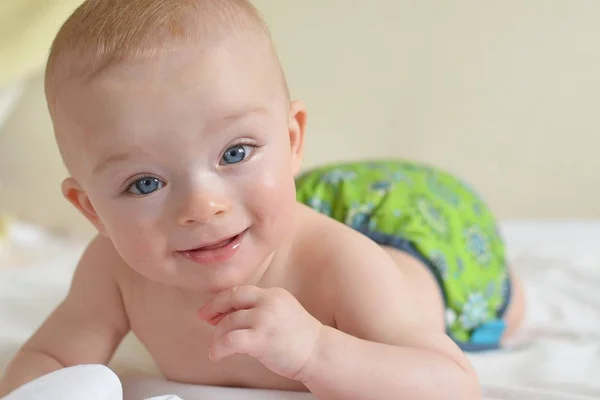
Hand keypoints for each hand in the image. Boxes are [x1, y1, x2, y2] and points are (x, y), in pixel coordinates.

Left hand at [198, 285, 322, 379]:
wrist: (319, 353)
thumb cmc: (301, 339)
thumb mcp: (282, 312)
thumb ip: (260, 308)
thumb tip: (230, 314)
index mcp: (274, 294)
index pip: (240, 291)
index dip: (222, 300)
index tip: (212, 309)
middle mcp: (269, 301)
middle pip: (232, 298)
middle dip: (214, 308)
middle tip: (205, 318)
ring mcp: (265, 319)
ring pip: (229, 322)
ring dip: (218, 336)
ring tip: (217, 346)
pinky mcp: (262, 338)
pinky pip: (230, 341)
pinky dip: (218, 348)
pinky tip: (216, 354)